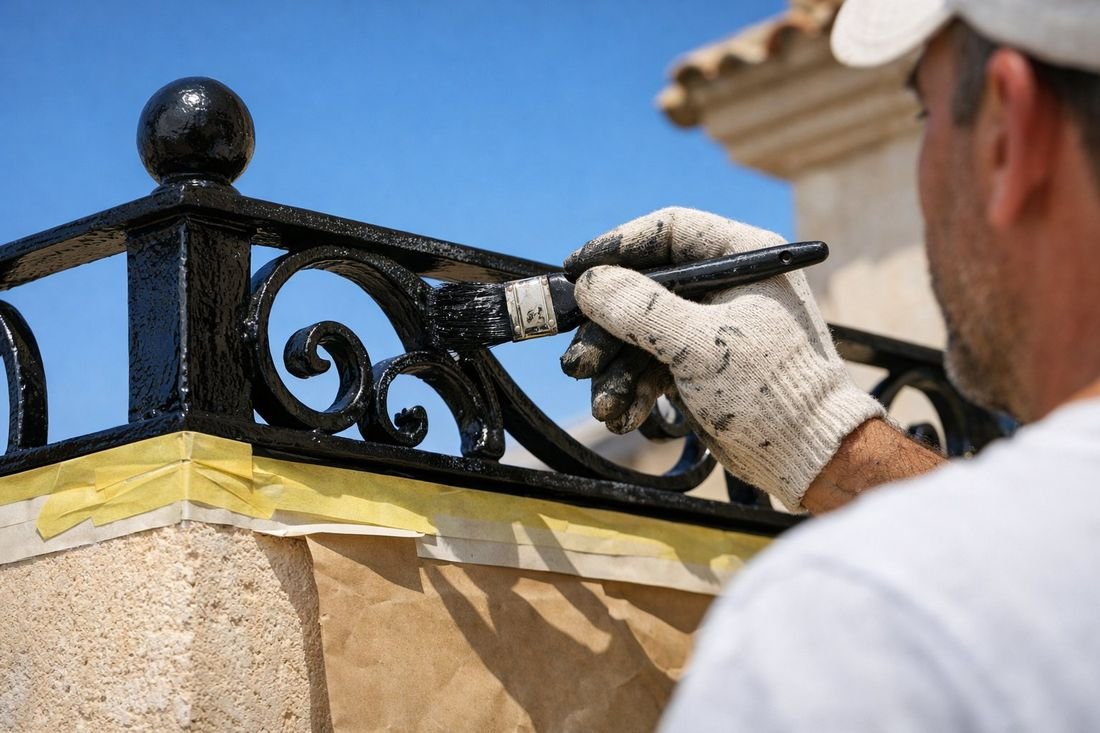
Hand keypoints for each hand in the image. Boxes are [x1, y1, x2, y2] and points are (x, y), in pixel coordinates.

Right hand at [560, 207, 884, 510]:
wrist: (808, 456)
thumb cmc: (771, 389)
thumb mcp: (700, 345)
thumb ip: (641, 310)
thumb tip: (590, 282)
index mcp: (742, 258)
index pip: (669, 232)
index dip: (618, 247)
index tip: (577, 270)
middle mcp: (726, 286)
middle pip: (645, 288)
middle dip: (607, 329)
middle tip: (578, 361)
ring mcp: (712, 327)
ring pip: (642, 333)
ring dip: (615, 369)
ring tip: (603, 404)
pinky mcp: (701, 366)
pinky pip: (653, 366)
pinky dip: (634, 389)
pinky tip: (622, 415)